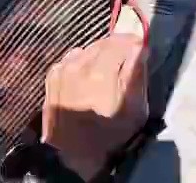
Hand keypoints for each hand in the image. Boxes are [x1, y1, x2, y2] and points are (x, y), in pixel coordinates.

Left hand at [41, 34, 148, 179]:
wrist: (72, 155)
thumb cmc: (110, 135)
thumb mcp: (135, 110)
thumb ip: (137, 75)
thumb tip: (140, 48)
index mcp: (100, 71)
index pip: (122, 41)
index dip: (135, 44)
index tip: (142, 50)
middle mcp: (78, 63)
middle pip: (104, 42)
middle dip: (118, 48)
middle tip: (127, 62)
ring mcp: (63, 67)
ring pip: (88, 49)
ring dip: (100, 55)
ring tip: (107, 72)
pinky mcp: (53, 74)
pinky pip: (73, 58)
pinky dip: (83, 63)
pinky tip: (88, 79)